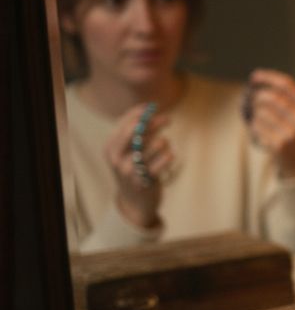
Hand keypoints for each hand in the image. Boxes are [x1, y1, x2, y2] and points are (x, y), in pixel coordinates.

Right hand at [104, 103, 173, 229]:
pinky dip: (169, 156)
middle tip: (167, 119)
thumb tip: (152, 112)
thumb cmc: (134, 171)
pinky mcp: (145, 182)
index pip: (124, 124)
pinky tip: (168, 157)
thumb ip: (137, 134)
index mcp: (110, 149)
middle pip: (138, 131)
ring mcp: (129, 172)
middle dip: (154, 123)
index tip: (152, 107)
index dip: (139, 113)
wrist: (134, 202)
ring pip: (156, 144)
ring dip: (164, 143)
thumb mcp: (128, 153)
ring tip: (164, 147)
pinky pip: (164, 161)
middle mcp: (117, 159)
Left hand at [246, 68, 294, 177]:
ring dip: (255, 114)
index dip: (268, 77)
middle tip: (251, 102)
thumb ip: (285, 95)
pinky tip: (262, 133)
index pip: (287, 84)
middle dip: (257, 97)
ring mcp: (292, 134)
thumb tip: (256, 77)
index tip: (254, 76)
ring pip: (261, 112)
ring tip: (260, 120)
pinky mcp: (279, 145)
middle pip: (271, 97)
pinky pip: (257, 127)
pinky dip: (255, 127)